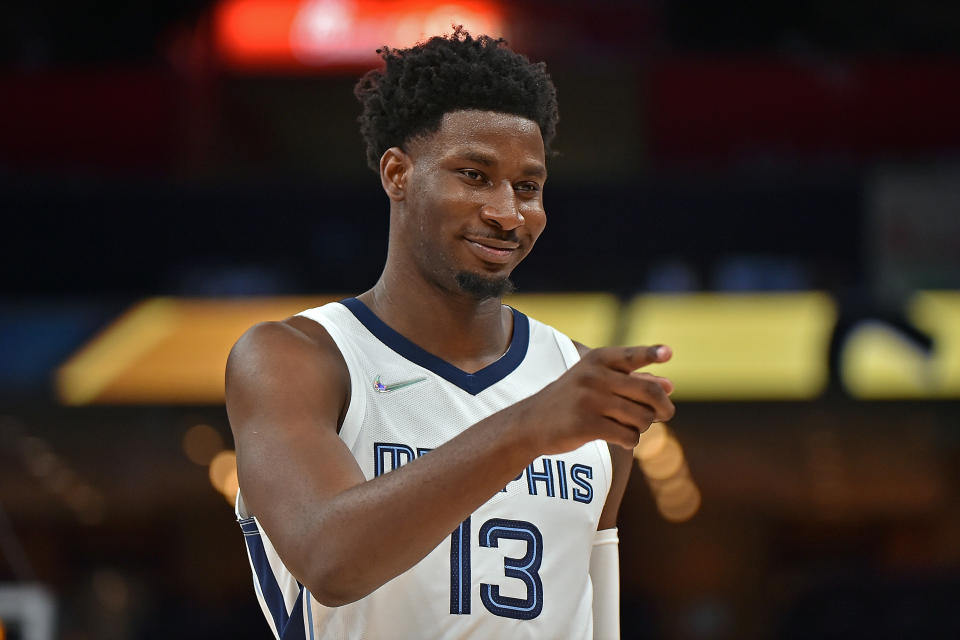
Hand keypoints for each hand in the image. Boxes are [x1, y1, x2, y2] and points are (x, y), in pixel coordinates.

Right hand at [519, 345, 674, 452]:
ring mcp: (589, 400)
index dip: (651, 354)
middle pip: (648, 392)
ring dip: (643, 427)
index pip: (631, 356)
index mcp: (596, 360)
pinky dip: (630, 440)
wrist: (530, 424)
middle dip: (663, 406)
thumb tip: (670, 385)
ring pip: (641, 417)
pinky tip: (621, 439)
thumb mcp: (596, 384)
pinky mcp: (586, 425)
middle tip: (666, 414)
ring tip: (631, 427)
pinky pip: (628, 436)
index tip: (668, 353)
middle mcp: (593, 376)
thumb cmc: (570, 402)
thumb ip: (632, 382)